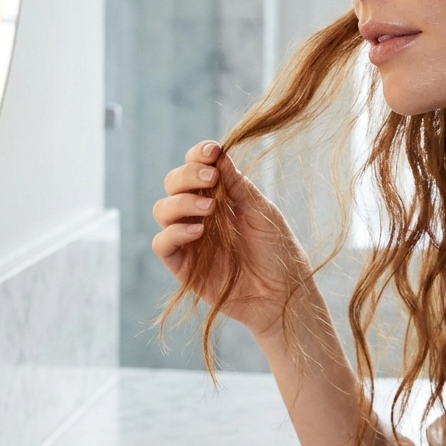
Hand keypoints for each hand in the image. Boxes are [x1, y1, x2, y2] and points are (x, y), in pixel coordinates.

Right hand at [151, 140, 312, 338]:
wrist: (283, 294)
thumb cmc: (278, 251)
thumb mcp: (261, 211)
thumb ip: (237, 185)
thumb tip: (219, 154)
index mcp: (218, 197)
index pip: (195, 168)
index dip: (197, 156)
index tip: (211, 151)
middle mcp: (199, 215)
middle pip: (173, 184)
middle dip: (187, 174)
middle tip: (210, 178)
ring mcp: (189, 240)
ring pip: (162, 210)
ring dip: (181, 202)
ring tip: (209, 208)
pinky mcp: (183, 266)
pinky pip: (162, 243)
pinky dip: (175, 232)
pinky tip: (197, 232)